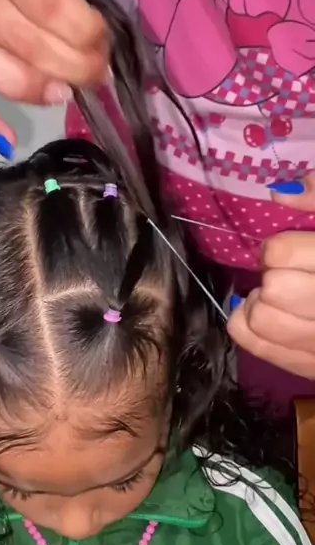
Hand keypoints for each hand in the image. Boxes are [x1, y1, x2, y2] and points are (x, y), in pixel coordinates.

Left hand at [228, 176, 314, 379]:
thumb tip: (281, 193)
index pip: (280, 254)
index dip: (278, 247)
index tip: (291, 249)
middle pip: (271, 289)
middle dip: (272, 276)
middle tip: (288, 275)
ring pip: (260, 322)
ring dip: (260, 304)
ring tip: (280, 297)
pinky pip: (263, 351)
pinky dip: (253, 330)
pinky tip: (272, 317)